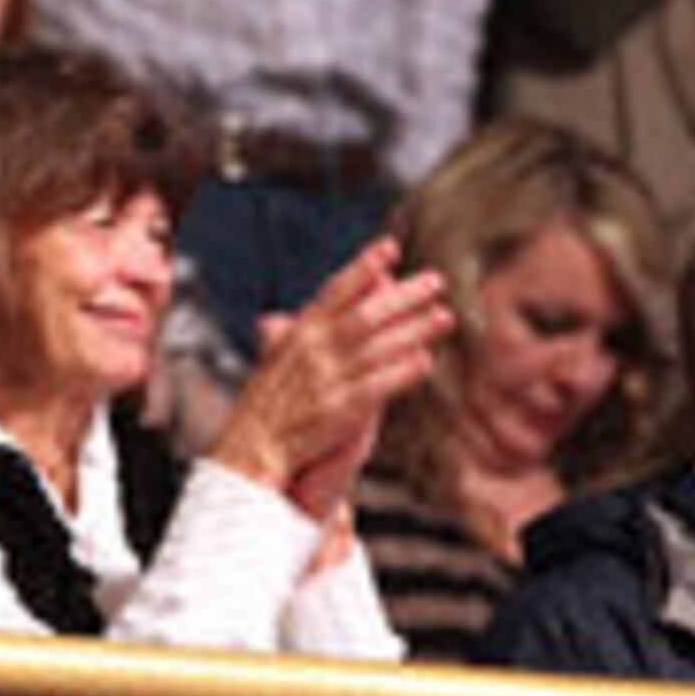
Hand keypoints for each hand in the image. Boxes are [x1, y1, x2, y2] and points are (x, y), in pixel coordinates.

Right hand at [208, 238, 451, 519]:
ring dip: (413, 330)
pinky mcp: (338, 411)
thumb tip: (323, 301)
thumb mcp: (279, 356)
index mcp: (299, 333)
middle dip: (403, 296)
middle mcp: (313, 351)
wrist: (251, 448)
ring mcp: (326, 380)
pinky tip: (424, 361)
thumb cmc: (268, 402)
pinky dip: (400, 373)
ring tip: (444, 316)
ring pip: (377, 347)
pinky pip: (376, 387)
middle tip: (436, 281)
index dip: (363, 267)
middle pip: (365, 314)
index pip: (335, 291)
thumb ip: (302, 326)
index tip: (391, 247)